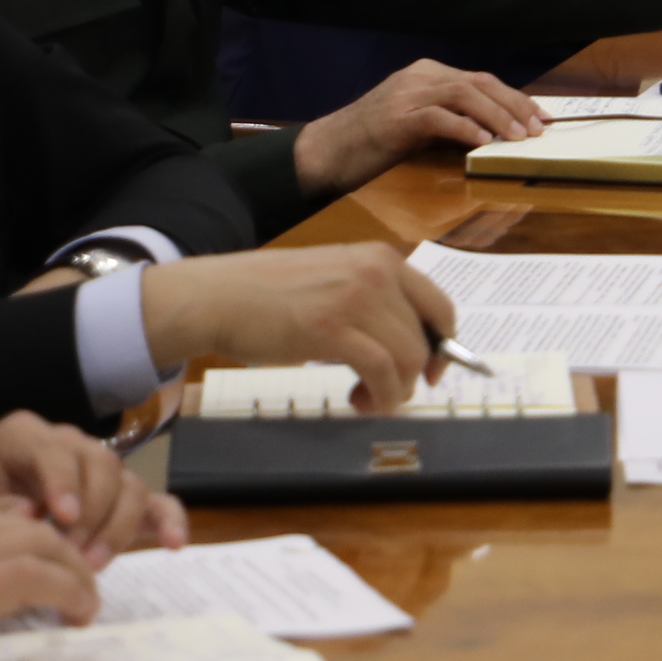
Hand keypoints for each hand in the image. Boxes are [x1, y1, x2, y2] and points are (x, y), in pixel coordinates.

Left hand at [0, 416, 184, 560]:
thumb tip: (29, 515)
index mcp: (24, 436)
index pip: (55, 450)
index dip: (63, 482)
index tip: (62, 519)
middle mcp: (69, 443)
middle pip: (102, 465)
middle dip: (93, 512)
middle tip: (73, 553)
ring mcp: (99, 471)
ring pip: (129, 484)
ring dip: (117, 527)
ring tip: (93, 564)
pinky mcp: (120, 499)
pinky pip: (156, 501)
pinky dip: (169, 520)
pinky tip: (174, 544)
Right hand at [138, 244, 454, 411]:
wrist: (217, 298)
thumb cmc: (269, 296)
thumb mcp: (334, 281)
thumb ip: (372, 302)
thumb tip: (410, 346)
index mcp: (380, 258)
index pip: (439, 305)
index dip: (444, 346)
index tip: (431, 373)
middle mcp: (376, 272)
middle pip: (424, 338)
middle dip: (412, 376)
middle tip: (384, 395)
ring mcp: (355, 299)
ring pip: (407, 357)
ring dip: (394, 391)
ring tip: (366, 401)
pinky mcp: (332, 329)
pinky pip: (381, 371)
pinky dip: (381, 396)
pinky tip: (361, 402)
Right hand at [292, 58, 542, 197]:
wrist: (327, 152)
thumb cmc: (374, 142)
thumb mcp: (419, 124)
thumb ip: (452, 120)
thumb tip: (494, 132)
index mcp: (426, 74)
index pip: (481, 80)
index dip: (515, 98)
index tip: (541, 117)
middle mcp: (419, 77)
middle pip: (479, 83)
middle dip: (515, 105)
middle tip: (538, 129)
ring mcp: (406, 94)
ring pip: (464, 95)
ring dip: (498, 117)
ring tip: (518, 137)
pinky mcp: (396, 117)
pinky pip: (439, 117)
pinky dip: (466, 128)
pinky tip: (483, 143)